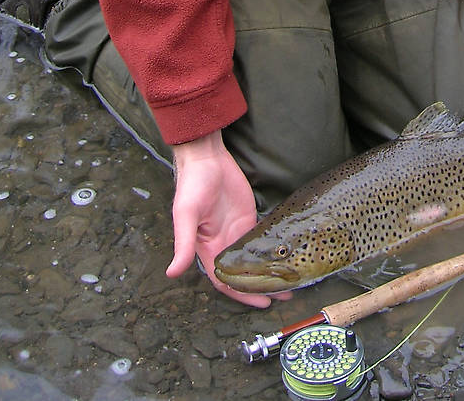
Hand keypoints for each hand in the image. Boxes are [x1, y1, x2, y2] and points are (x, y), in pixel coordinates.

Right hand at [166, 130, 291, 306]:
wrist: (207, 159)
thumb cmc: (192, 186)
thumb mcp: (185, 215)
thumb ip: (182, 244)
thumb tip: (172, 273)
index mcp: (207, 249)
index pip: (225, 281)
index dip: (241, 295)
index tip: (262, 304)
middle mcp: (223, 245)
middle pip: (244, 275)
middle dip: (261, 288)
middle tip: (286, 296)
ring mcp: (237, 233)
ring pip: (255, 261)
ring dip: (270, 273)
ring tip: (291, 283)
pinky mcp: (249, 219)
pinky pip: (261, 241)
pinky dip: (272, 252)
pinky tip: (286, 258)